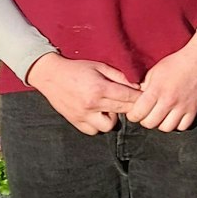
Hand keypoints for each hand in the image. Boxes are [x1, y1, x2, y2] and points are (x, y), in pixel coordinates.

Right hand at [26, 54, 140, 134]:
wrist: (50, 75)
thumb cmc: (77, 69)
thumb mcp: (100, 66)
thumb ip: (119, 76)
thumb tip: (137, 87)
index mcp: (99, 88)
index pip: (128, 98)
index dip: (140, 98)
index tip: (146, 97)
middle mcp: (92, 104)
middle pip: (122, 111)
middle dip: (130, 107)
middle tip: (130, 102)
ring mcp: (82, 115)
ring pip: (108, 126)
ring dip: (112, 118)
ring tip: (109, 108)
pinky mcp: (75, 121)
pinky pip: (93, 131)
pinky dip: (98, 125)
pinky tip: (97, 114)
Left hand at [127, 29, 196, 132]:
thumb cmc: (175, 64)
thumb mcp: (153, 72)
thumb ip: (143, 87)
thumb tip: (133, 99)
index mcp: (156, 90)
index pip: (138, 113)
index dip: (133, 115)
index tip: (134, 113)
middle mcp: (169, 101)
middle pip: (150, 123)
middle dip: (145, 120)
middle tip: (146, 115)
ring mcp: (182, 107)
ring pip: (166, 128)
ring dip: (160, 124)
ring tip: (160, 117)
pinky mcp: (193, 109)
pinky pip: (182, 127)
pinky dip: (177, 125)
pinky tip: (174, 117)